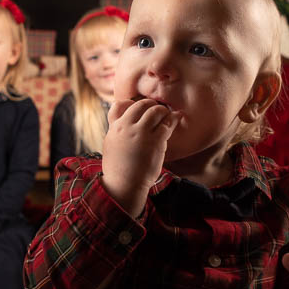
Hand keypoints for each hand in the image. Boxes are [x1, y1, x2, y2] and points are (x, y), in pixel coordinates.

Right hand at [102, 98, 180, 216]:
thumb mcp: (112, 145)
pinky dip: (173, 119)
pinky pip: (167, 124)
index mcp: (114, 128)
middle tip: (158, 111)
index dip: (131, 104)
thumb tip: (125, 123)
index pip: (120, 104)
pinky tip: (176, 119)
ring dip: (164, 111)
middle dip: (151, 105)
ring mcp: (141, 133)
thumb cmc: (119, 168)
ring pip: (156, 111)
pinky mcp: (155, 141)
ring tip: (167, 115)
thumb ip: (118, 132)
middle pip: (141, 105)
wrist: (124, 185)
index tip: (140, 110)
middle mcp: (126, 127)